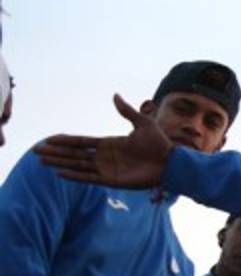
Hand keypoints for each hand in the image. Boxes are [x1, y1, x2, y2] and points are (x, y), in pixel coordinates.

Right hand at [34, 94, 172, 187]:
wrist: (170, 162)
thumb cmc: (159, 143)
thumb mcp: (142, 123)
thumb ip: (126, 111)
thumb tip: (115, 95)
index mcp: (109, 143)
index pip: (81, 142)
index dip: (65, 141)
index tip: (49, 139)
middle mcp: (104, 156)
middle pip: (74, 154)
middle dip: (56, 152)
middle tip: (36, 150)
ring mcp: (106, 169)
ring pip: (77, 165)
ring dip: (59, 162)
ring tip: (42, 161)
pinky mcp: (111, 180)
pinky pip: (88, 178)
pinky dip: (74, 176)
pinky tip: (60, 173)